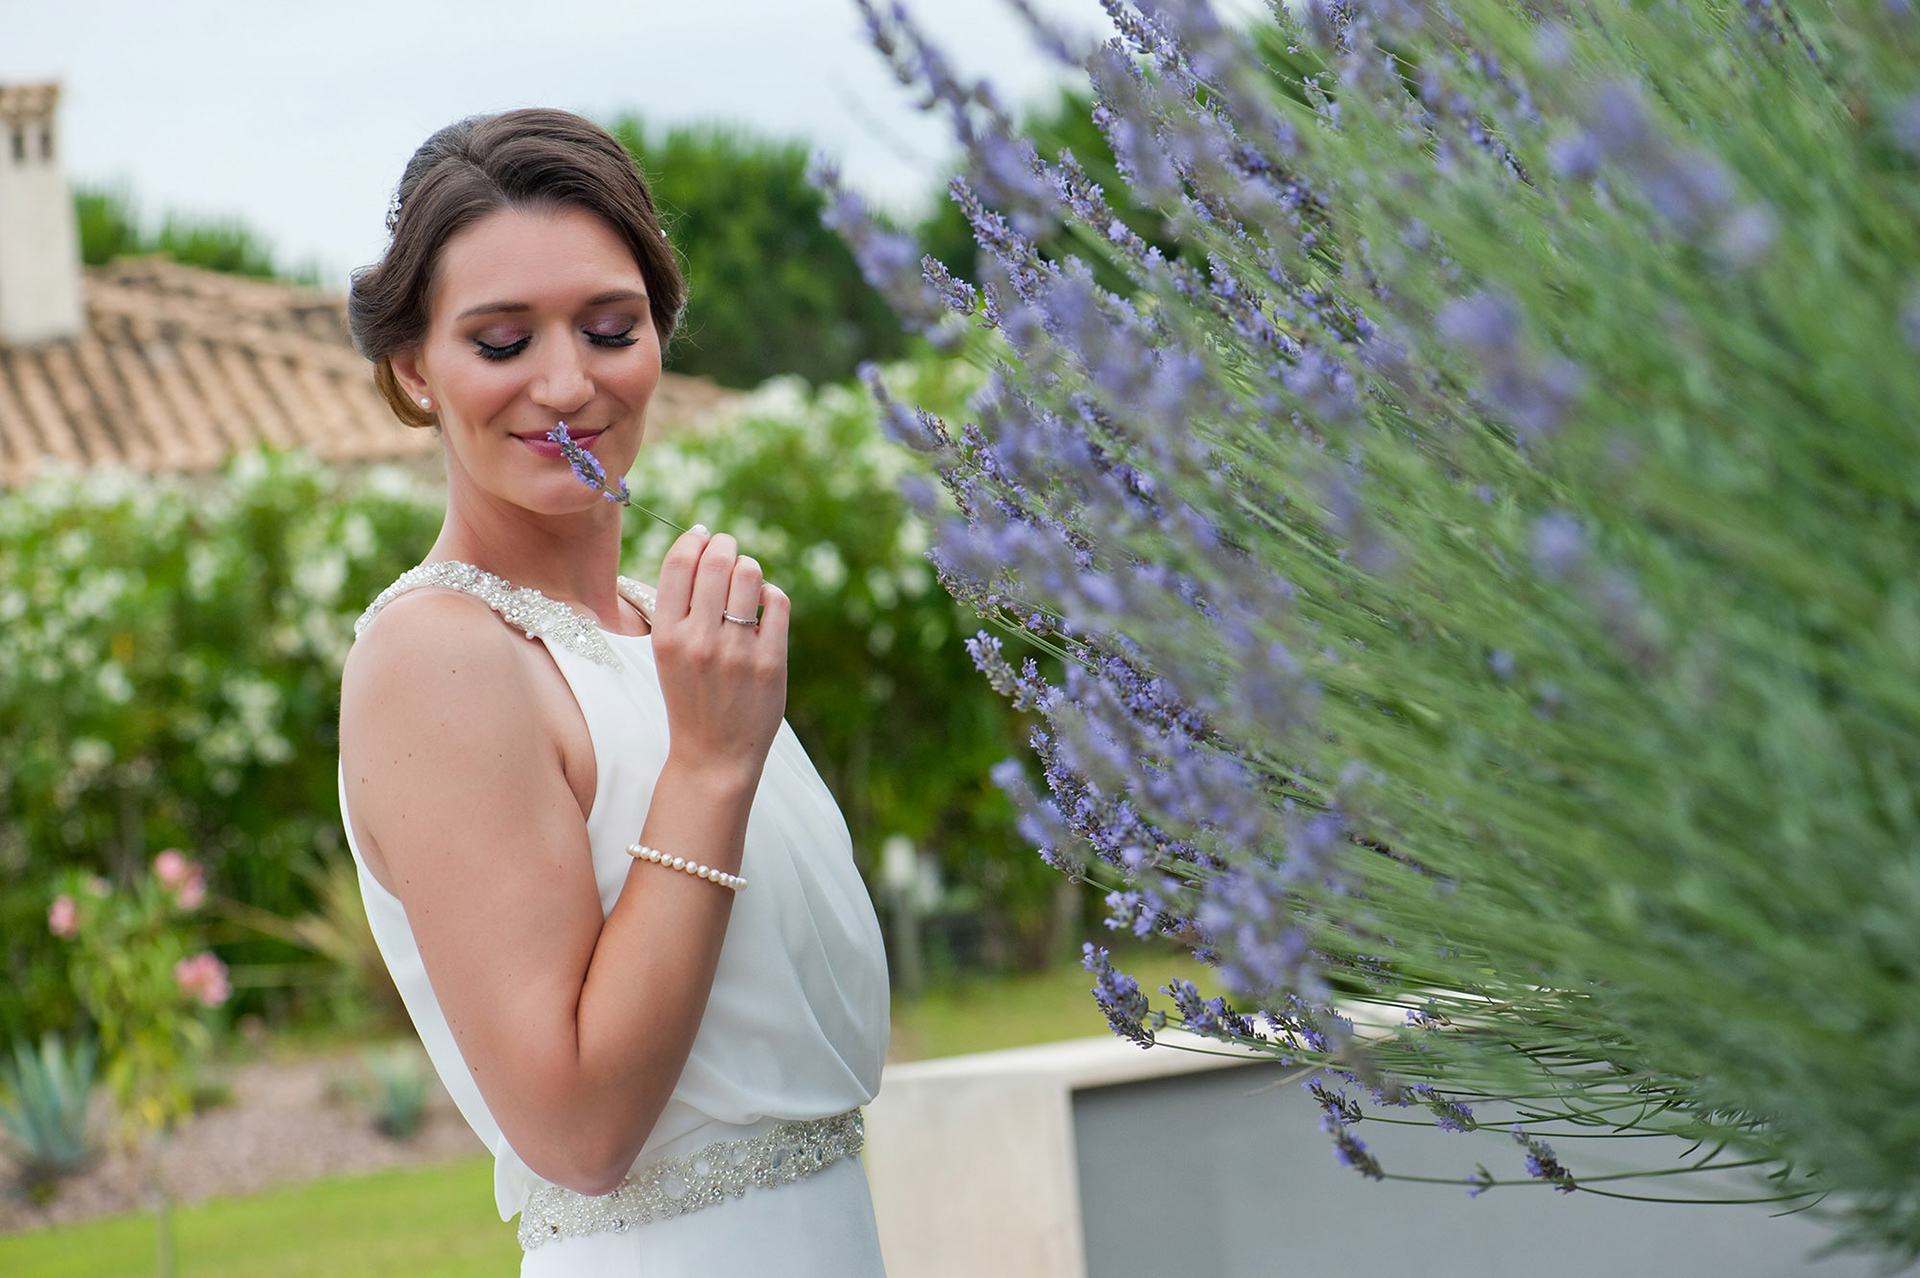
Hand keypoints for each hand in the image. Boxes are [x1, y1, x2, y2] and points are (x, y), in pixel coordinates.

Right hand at [649, 526, 789, 782]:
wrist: (714, 754)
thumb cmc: (690, 696)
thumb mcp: (667, 653)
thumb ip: (679, 607)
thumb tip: (701, 548)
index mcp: (666, 636)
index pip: (678, 564)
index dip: (693, 539)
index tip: (702, 535)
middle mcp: (700, 640)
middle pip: (717, 561)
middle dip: (725, 545)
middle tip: (728, 549)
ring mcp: (737, 651)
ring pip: (749, 574)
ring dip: (749, 567)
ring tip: (746, 580)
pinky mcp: (771, 662)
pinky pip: (777, 601)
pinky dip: (771, 595)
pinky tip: (763, 606)